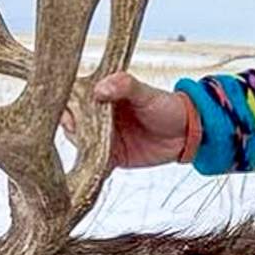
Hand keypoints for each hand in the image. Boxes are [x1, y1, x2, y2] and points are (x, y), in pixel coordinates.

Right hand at [78, 72, 201, 168]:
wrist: (187, 132)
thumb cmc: (166, 105)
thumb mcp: (146, 93)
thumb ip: (124, 85)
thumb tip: (100, 88)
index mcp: (102, 95)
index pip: (74, 98)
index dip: (67, 104)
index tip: (69, 110)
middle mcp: (98, 117)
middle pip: (72, 123)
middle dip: (72, 127)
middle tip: (78, 129)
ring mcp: (103, 138)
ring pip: (80, 144)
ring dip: (81, 147)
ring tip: (89, 146)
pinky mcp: (111, 157)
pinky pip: (95, 164)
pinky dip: (91, 169)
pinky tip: (92, 169)